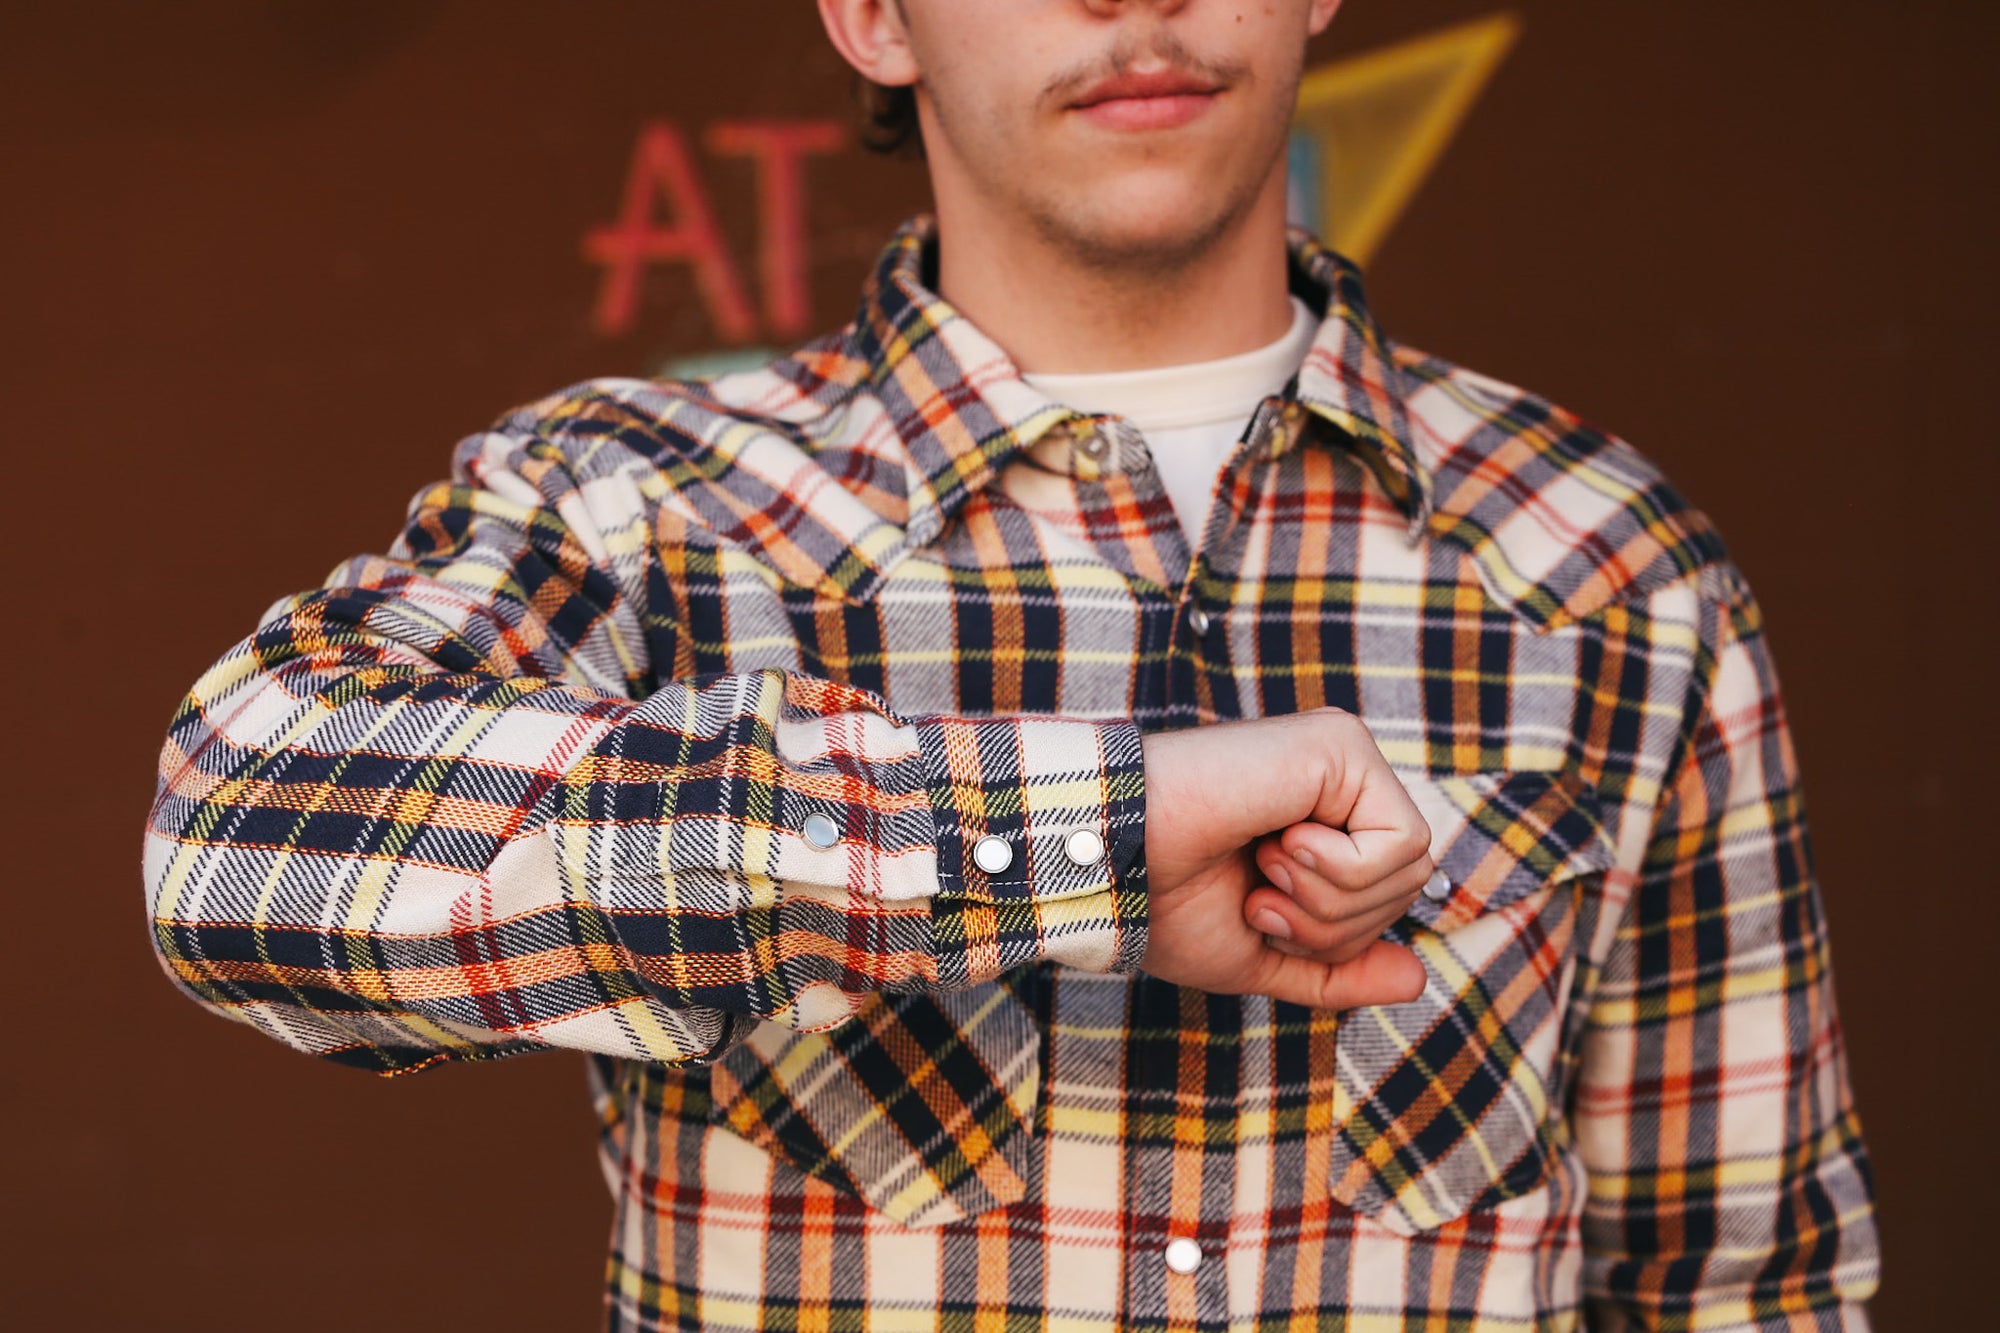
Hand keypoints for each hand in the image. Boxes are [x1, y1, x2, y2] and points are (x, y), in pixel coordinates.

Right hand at [1137, 708, 1431, 1010]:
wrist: (1116, 860)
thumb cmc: (1167, 901)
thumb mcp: (1264, 954)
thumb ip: (1339, 969)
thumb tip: (1419, 978)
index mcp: (1321, 822)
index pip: (1387, 899)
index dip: (1333, 936)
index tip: (1255, 910)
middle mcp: (1338, 781)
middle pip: (1408, 886)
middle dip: (1333, 923)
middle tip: (1259, 894)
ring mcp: (1343, 756)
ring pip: (1411, 866)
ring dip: (1328, 897)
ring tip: (1264, 865)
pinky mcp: (1342, 743)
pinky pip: (1402, 840)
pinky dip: (1339, 868)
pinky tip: (1278, 840)